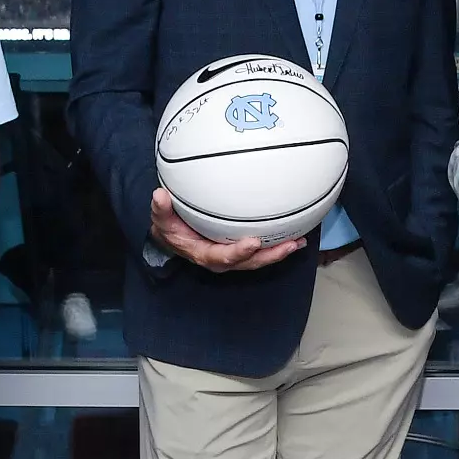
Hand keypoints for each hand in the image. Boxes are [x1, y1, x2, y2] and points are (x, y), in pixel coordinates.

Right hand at [150, 187, 304, 271]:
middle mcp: (221, 260)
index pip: (222, 257)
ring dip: (279, 252)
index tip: (253, 242)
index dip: (238, 252)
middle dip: (270, 256)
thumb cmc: (170, 228)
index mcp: (203, 254)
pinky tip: (295, 235)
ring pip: (258, 259)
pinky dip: (277, 245)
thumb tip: (159, 195)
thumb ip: (161, 209)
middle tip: (290, 244)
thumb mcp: (162, 219)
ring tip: (299, 242)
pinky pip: (261, 251)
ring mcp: (233, 257)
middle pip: (248, 263)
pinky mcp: (241, 251)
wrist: (174, 238)